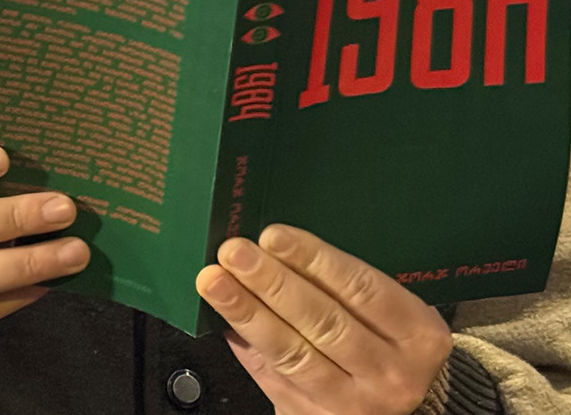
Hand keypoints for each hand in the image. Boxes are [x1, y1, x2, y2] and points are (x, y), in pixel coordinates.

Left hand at [197, 225, 450, 414]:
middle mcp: (392, 374)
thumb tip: (273, 247)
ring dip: (248, 314)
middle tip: (235, 253)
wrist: (399, 406)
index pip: (363, 290)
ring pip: (294, 354)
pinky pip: (274, 378)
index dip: (314, 260)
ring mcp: (355, 404)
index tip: (273, 236)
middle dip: (272, 283)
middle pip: (324, 323)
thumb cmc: (386, 342)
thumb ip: (342, 285)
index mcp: (418, 335)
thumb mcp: (390, 313)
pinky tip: (224, 320)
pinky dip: (246, 346)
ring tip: (216, 282)